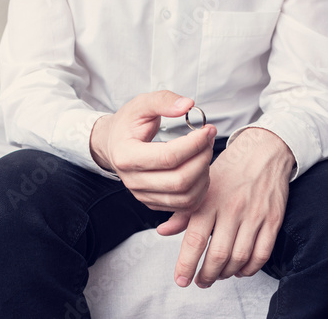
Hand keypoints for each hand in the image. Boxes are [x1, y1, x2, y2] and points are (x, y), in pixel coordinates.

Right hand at [90, 90, 216, 212]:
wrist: (112, 144)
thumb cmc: (127, 124)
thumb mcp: (141, 104)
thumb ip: (163, 100)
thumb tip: (188, 105)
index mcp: (126, 156)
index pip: (168, 157)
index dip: (194, 144)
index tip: (207, 130)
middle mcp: (132, 180)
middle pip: (179, 180)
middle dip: (202, 159)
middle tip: (208, 140)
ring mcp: (142, 194)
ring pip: (185, 196)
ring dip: (204, 175)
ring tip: (204, 154)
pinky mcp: (152, 202)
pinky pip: (184, 205)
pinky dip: (199, 190)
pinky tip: (199, 170)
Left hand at [158, 128, 294, 287]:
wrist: (262, 152)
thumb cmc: (227, 170)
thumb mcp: (200, 186)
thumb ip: (182, 212)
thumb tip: (162, 232)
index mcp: (208, 201)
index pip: (195, 240)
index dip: (186, 264)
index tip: (181, 280)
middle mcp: (230, 209)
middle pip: (218, 254)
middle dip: (206, 274)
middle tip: (199, 282)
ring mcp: (253, 215)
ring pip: (240, 257)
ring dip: (226, 273)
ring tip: (217, 275)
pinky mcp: (272, 220)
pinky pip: (262, 253)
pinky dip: (250, 268)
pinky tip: (240, 270)